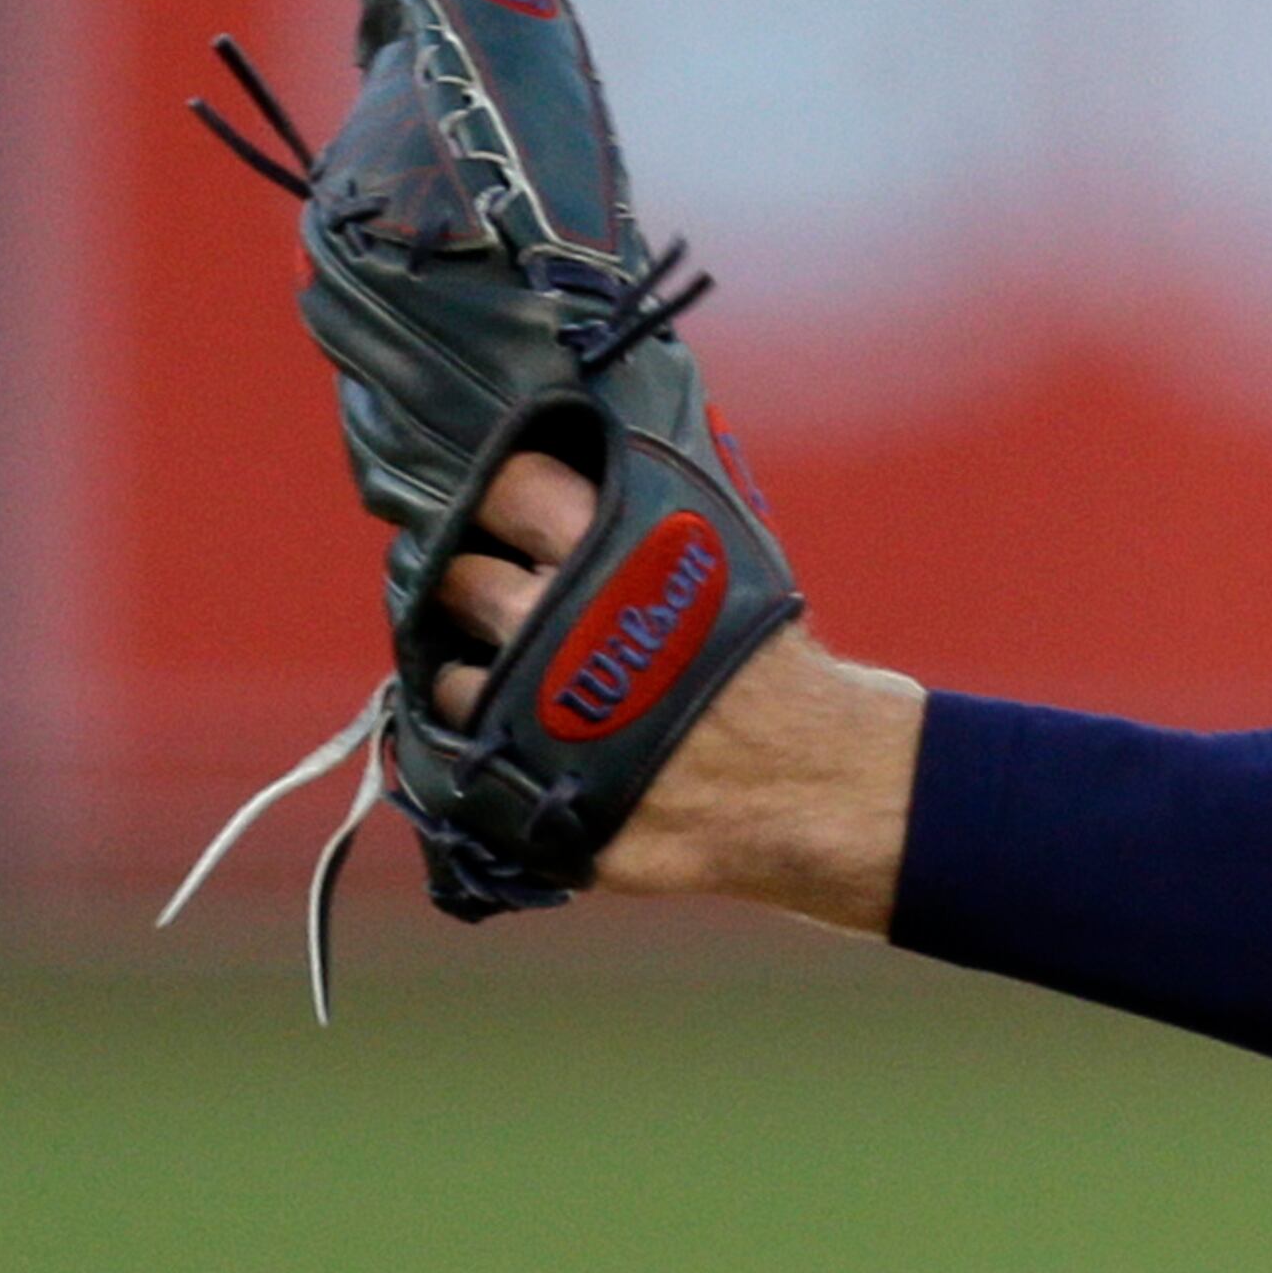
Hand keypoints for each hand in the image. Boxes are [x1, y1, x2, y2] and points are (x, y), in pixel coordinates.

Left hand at [430, 453, 924, 931]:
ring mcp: (540, 708)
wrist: (822, 783)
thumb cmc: (786, 671)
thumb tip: (599, 484)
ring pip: (449, 681)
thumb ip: (655, 531)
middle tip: (499, 609)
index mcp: (620, 550)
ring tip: (513, 697)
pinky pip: (470, 767)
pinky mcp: (533, 788)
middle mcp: (564, 618)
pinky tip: (523, 754)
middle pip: (462, 580)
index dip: (506, 500)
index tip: (508, 518)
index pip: (515, 486)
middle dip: (474, 589)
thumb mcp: (731, 569)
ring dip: (471, 683)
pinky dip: (489, 758)